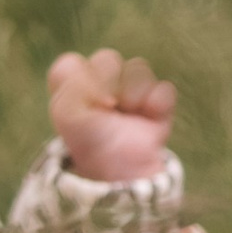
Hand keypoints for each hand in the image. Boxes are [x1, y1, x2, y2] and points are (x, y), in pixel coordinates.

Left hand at [48, 43, 176, 183]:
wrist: (123, 173)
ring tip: (131, 111)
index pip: (70, 63)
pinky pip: (164, 88)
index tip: (85, 100)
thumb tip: (102, 80)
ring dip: (134, 90)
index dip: (77, 78)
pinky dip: (159, 100)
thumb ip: (72, 88)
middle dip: (108, 82)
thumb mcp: (67, 116)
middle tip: (109, 107)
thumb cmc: (90, 143)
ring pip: (138, 66)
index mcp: (74, 89)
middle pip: (107, 58)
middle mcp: (101, 85)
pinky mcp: (157, 103)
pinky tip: (152, 115)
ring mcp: (131, 91)